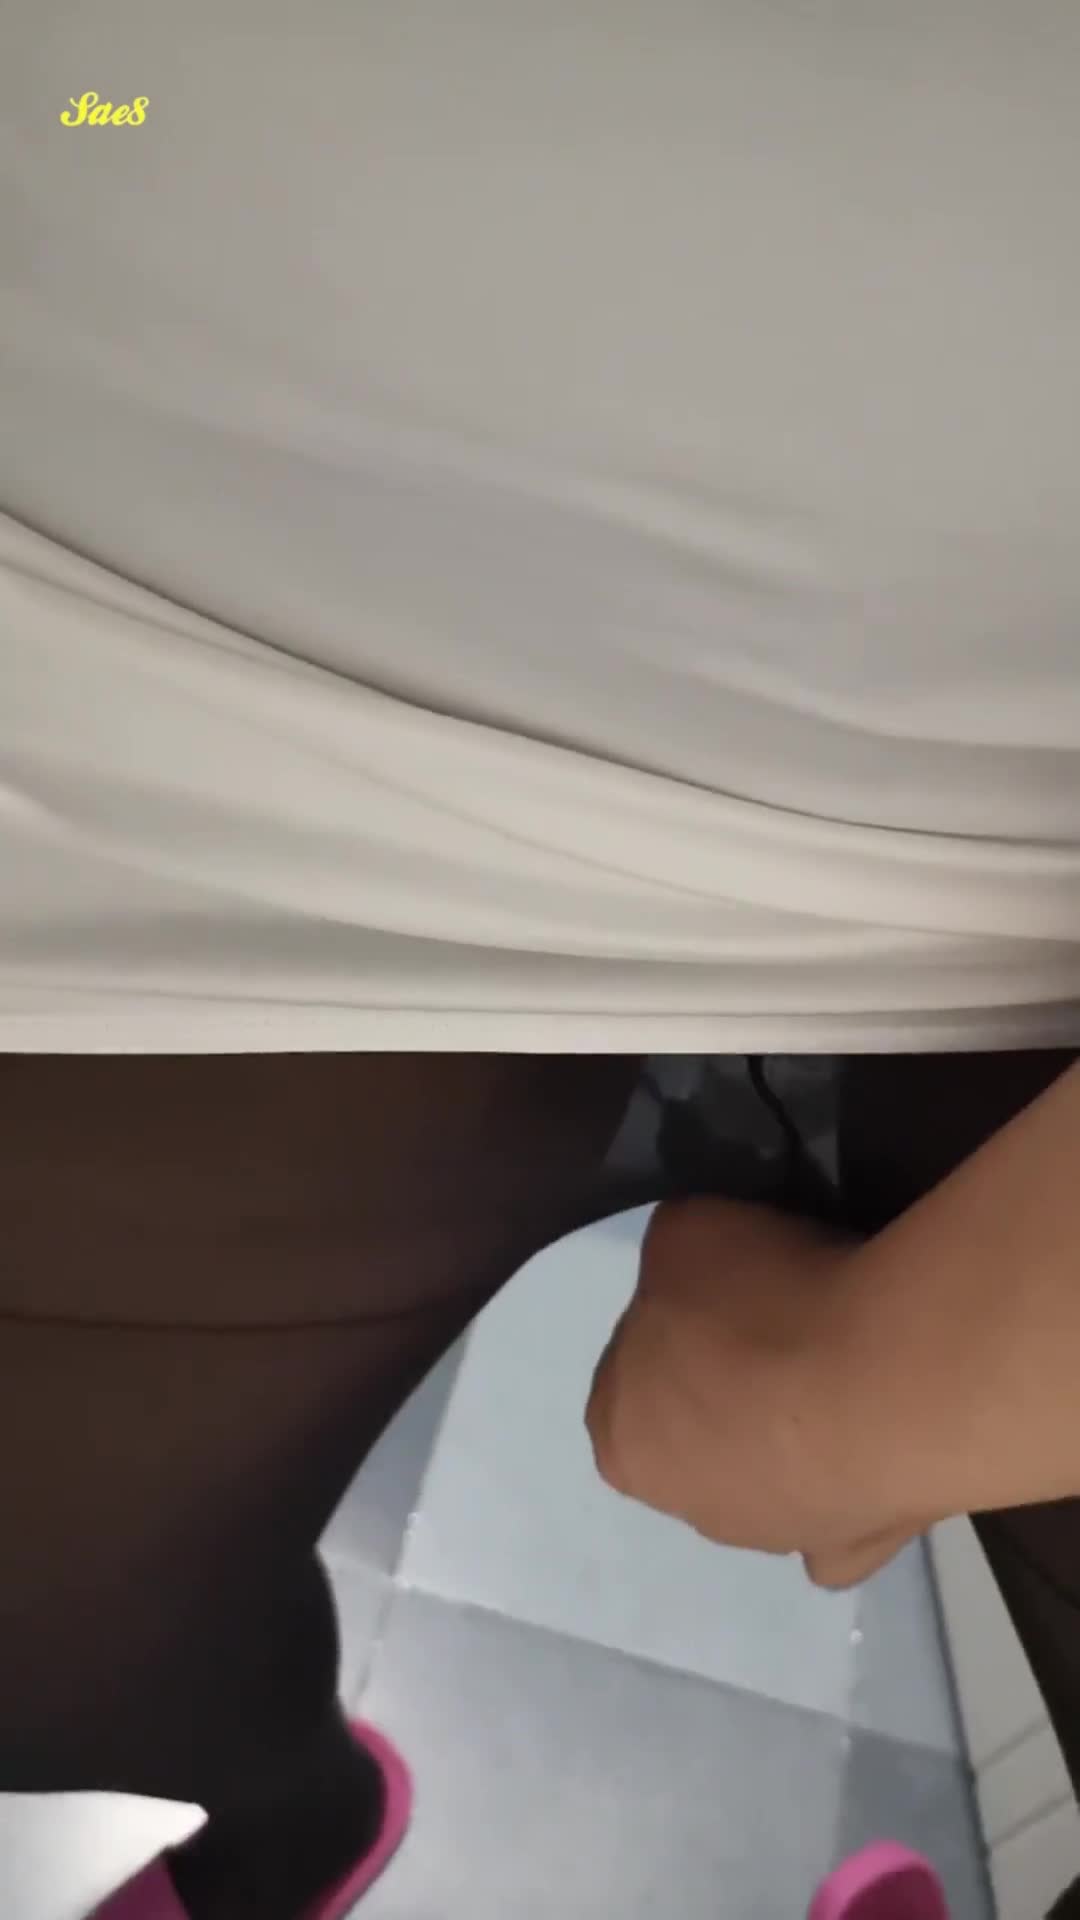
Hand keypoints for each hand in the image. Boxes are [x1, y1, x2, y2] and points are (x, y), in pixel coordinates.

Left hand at [586, 1197, 934, 1588]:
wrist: (884, 1377)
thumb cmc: (761, 1306)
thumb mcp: (681, 1232)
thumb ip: (673, 1263)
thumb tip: (697, 1278)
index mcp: (623, 1437)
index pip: (634, 1369)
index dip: (677, 1319)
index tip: (726, 1289)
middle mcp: (686, 1505)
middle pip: (702, 1427)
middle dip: (734, 1380)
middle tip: (784, 1322)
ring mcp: (773, 1537)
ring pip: (772, 1476)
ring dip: (796, 1431)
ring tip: (846, 1363)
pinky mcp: (851, 1551)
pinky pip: (839, 1524)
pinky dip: (852, 1488)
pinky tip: (875, 1440)